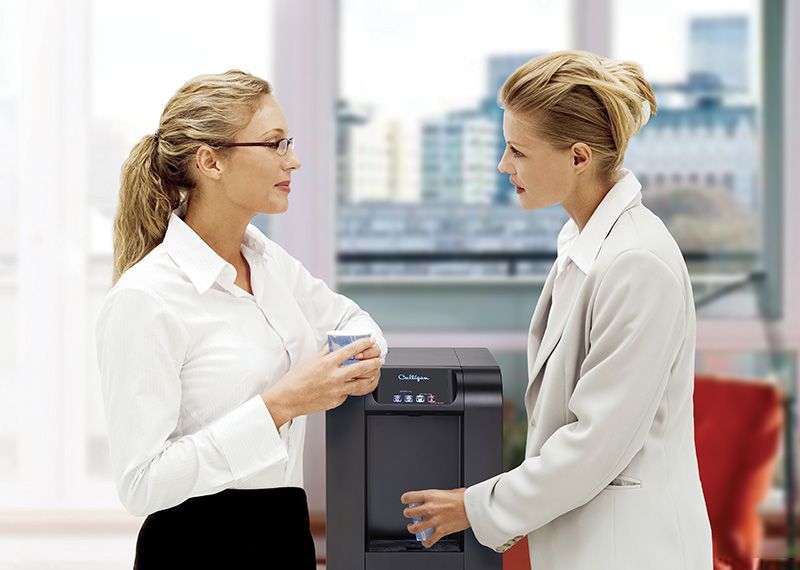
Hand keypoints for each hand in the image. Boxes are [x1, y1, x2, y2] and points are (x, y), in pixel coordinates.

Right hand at [261, 337, 381, 426]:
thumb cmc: (295, 380)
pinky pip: (348, 393)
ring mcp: (336, 390)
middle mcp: (334, 376)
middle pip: (362, 367)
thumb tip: (336, 347)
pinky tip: (353, 385)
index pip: (351, 350)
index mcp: (327, 363)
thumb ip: (326, 353)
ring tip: (374, 373)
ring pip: (361, 383)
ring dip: (370, 377)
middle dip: (374, 362)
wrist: (288, 399)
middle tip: (379, 360)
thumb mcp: (311, 360)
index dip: (363, 344)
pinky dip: (351, 389)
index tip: (369, 341)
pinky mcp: (336, 401)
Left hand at [401, 488, 470, 547]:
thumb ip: (436, 496)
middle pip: (409, 513)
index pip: (409, 497)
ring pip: (415, 528)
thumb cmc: (463, 498)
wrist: (473, 507)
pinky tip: (426, 541)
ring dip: (412, 528)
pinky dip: (426, 542)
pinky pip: (429, 540)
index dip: (405, 499)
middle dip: (408, 514)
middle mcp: (429, 508)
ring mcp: (434, 520)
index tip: (406, 501)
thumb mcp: (446, 491)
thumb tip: (432, 498)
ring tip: (413, 528)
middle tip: (410, 514)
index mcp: (430, 496)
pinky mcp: (441, 531)